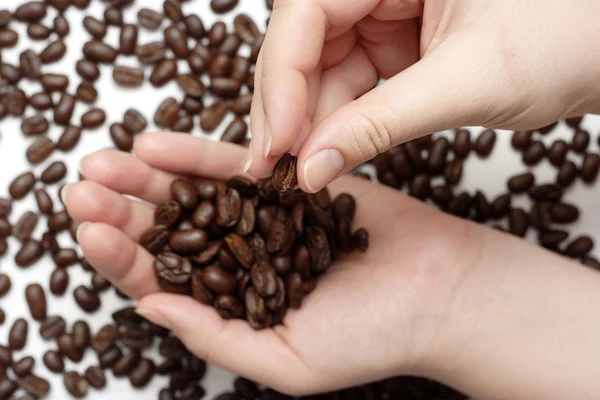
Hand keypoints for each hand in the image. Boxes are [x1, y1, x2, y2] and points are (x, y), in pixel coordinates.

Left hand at [63, 133, 482, 393]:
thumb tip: (148, 308)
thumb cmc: (373, 337)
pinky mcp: (287, 181)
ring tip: (106, 161)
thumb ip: (217, 338)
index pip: (161, 281)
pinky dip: (195, 154)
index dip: (121, 258)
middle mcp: (239, 257)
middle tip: (83, 188)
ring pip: (191, 193)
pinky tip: (156, 144)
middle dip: (122, 210)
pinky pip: (233, 164)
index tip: (92, 233)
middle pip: (167, 231)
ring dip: (147, 177)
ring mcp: (260, 215)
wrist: (437, 289)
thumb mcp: (288, 361)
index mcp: (231, 304)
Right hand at [247, 0, 599, 192]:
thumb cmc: (569, 38)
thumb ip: (381, 125)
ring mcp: (385, 9)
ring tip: (299, 171)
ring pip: (320, 65)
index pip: (307, 10)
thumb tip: (310, 164)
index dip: (281, 78)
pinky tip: (327, 153)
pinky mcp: (394, 43)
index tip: (275, 142)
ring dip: (308, 121)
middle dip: (287, 106)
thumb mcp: (468, 83)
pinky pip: (348, 81)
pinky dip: (337, 121)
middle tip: (272, 166)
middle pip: (304, 40)